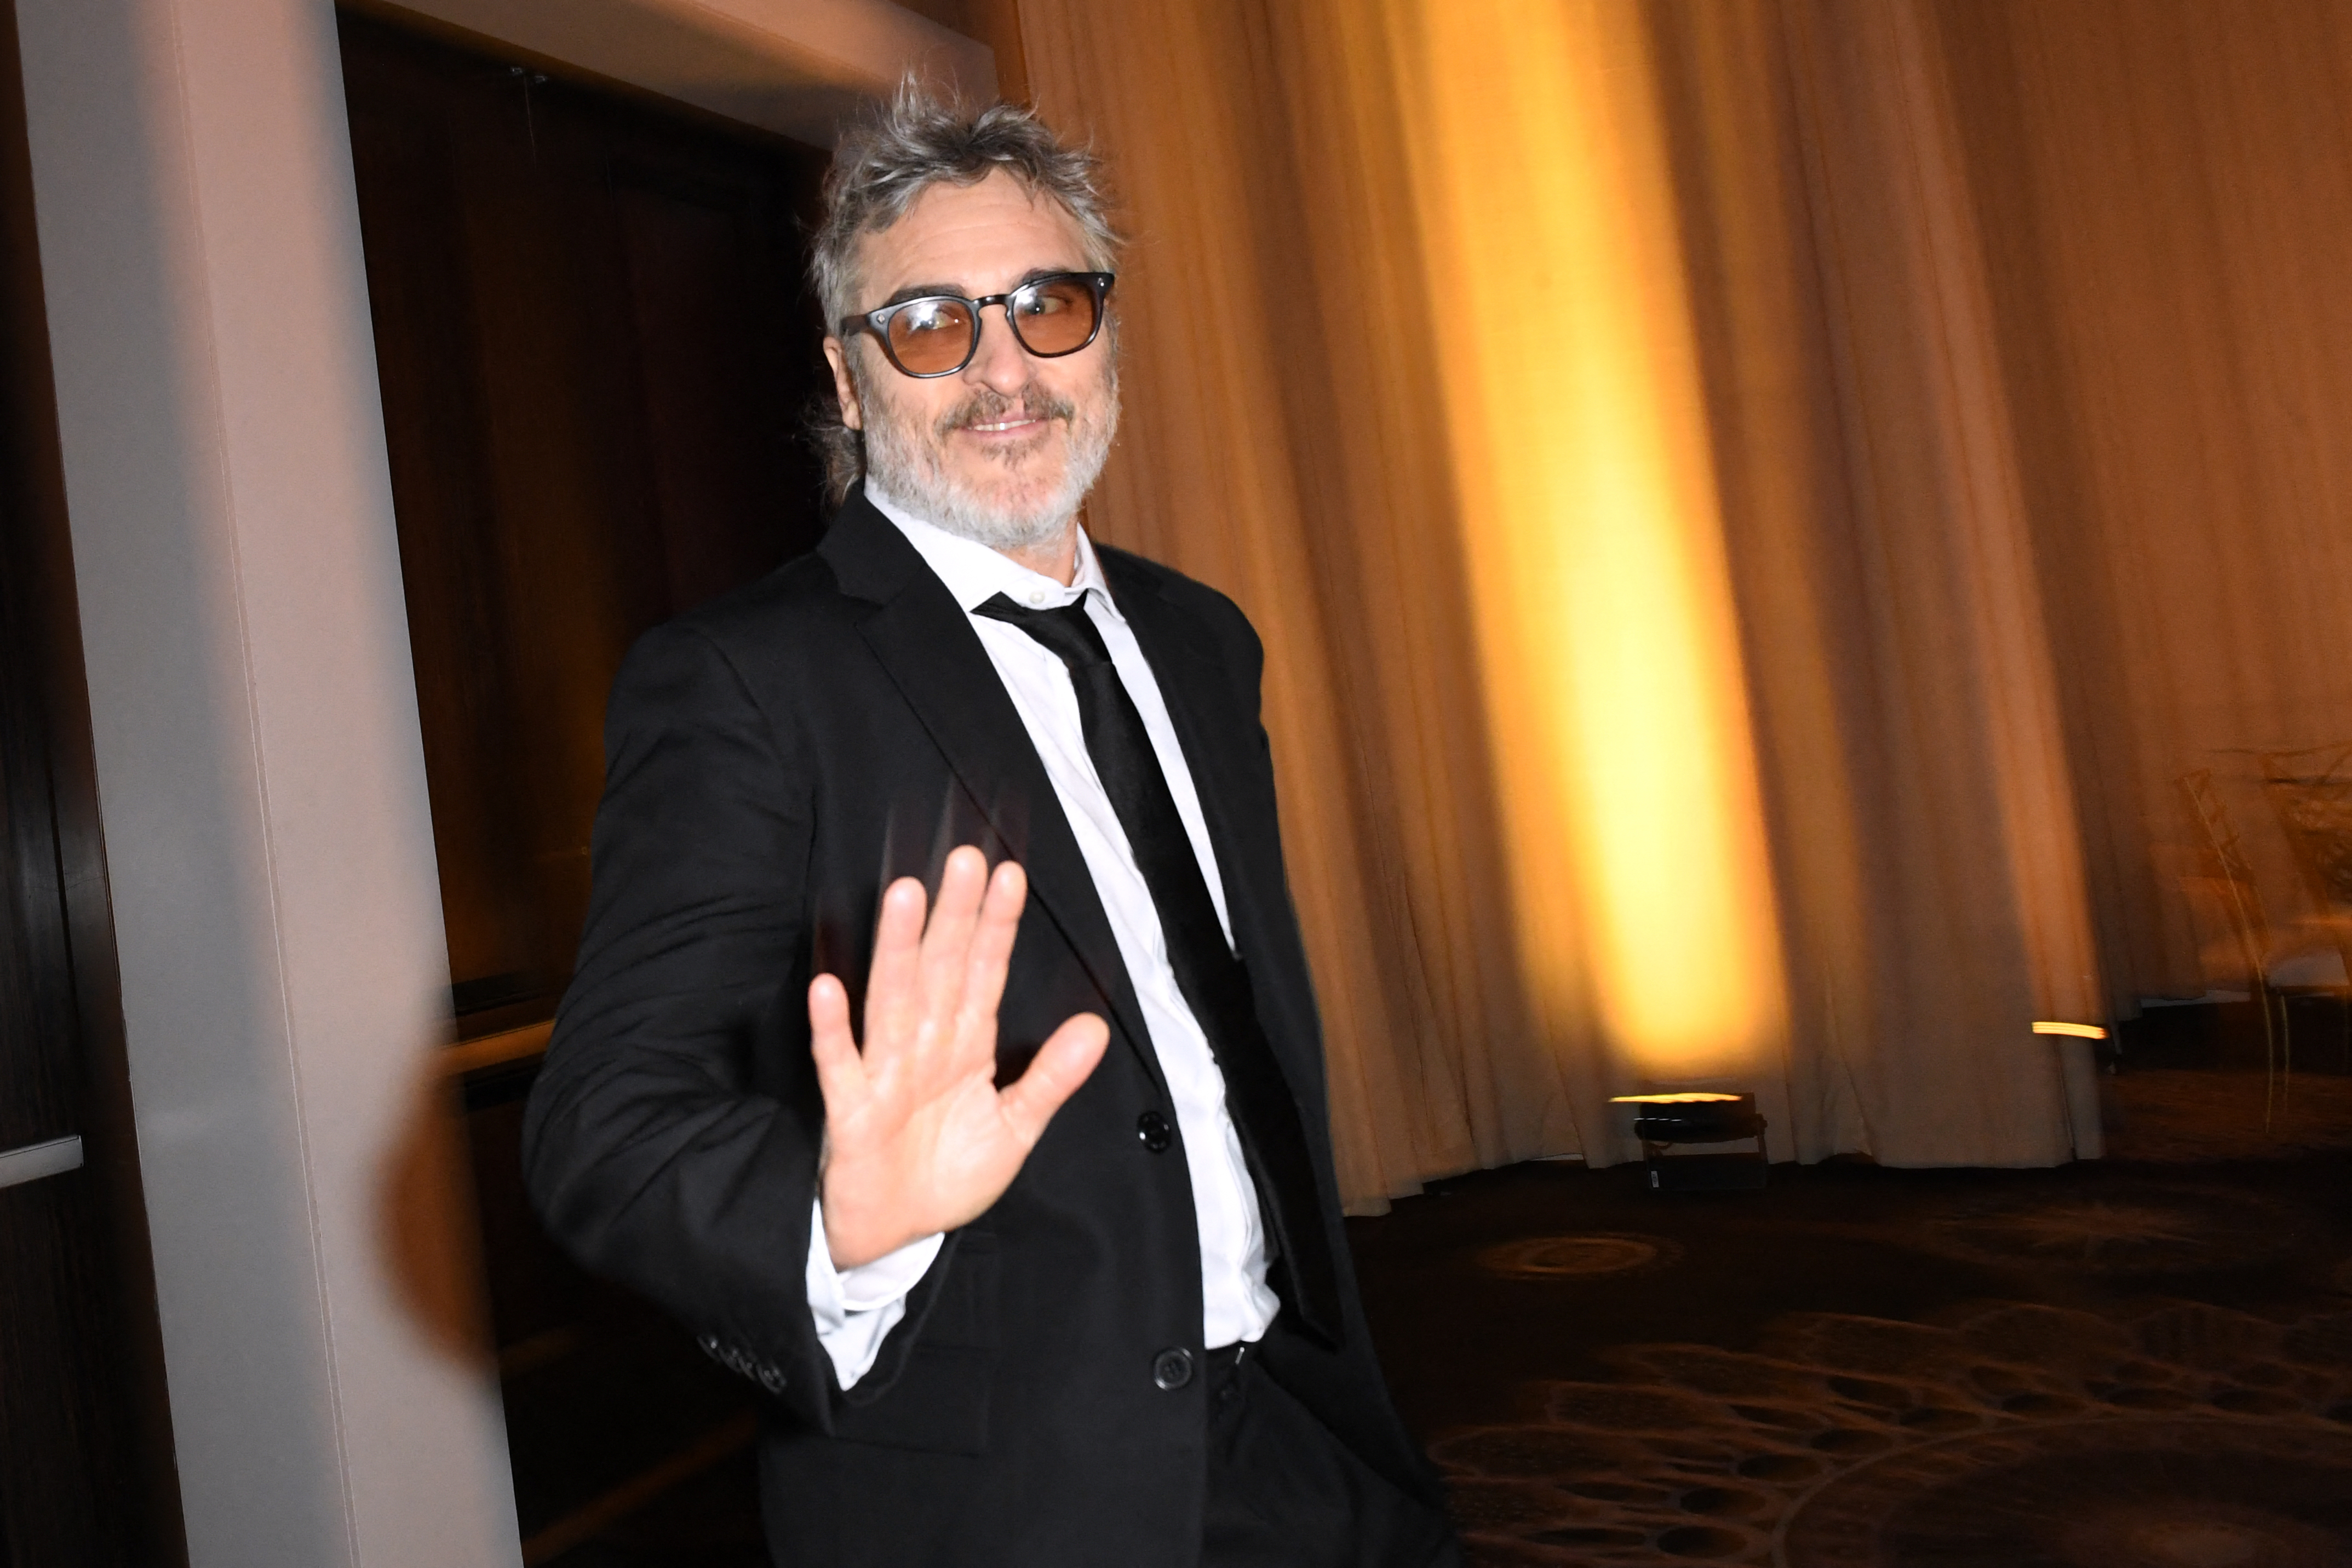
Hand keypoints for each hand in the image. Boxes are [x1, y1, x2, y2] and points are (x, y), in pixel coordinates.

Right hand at [810, 845, 1109, 1268]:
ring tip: (906, 896)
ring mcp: (885, 1072)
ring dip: (898, 949)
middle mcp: (924, 1046)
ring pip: (893, 999)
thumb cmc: (946, 1174)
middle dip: (954, 916)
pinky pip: (839, 1063)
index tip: (1010, 876)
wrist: (895, 1233)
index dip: (997, 927)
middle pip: (941, 970)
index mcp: (965, 1045)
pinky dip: (832, 1029)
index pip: (984, 973)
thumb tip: (1096, 1027)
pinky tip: (828, 989)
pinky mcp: (851, 1109)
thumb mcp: (1015, 1127)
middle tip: (965, 859)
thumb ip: (1051, 1078)